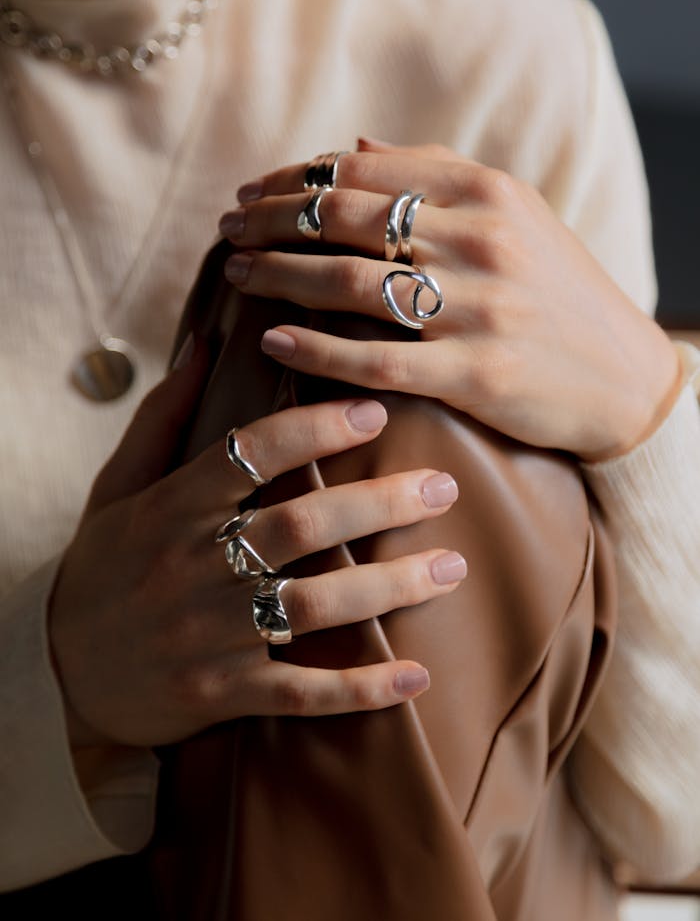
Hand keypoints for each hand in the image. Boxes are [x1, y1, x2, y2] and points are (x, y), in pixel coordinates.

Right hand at [50, 339, 462, 748]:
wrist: (60, 673)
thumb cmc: (101, 567)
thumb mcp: (118, 486)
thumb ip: (163, 416)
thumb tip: (207, 340)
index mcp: (170, 508)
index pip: (250, 454)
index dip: (316, 428)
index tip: (376, 410)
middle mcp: (192, 567)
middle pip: (300, 526)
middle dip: (379, 503)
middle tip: (444, 486)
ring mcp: (208, 635)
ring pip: (313, 606)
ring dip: (390, 586)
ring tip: (452, 565)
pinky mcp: (220, 693)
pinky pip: (300, 694)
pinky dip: (360, 688)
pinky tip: (415, 677)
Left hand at [220, 141, 680, 460]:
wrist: (624, 377)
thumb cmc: (558, 292)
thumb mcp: (515, 214)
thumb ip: (436, 174)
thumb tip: (354, 143)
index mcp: (486, 191)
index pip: (364, 170)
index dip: (294, 180)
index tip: (252, 193)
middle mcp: (478, 240)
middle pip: (344, 220)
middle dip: (271, 221)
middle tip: (228, 230)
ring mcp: (476, 309)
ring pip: (349, 283)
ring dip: (278, 275)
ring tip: (235, 274)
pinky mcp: (473, 374)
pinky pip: (374, 360)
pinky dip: (314, 349)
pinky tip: (271, 340)